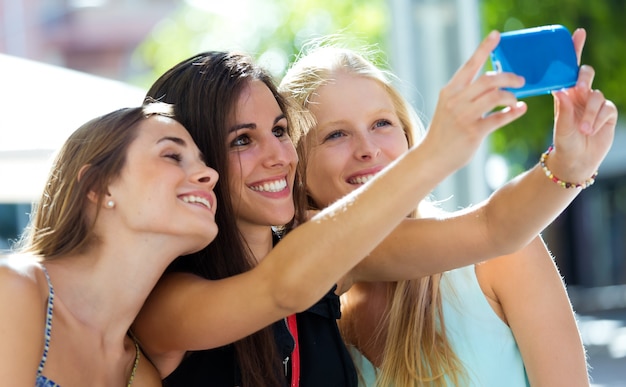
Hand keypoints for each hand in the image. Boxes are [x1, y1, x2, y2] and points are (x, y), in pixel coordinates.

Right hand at [424, 30, 526, 170]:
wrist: (432, 156)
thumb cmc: (445, 131)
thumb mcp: (449, 107)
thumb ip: (467, 94)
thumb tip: (495, 83)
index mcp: (450, 91)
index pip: (470, 65)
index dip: (484, 48)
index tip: (496, 35)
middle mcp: (456, 101)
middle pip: (488, 79)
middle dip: (509, 77)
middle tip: (520, 80)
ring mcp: (464, 116)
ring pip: (495, 96)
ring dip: (511, 96)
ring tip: (515, 100)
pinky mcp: (473, 132)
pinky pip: (499, 118)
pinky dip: (513, 112)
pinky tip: (519, 110)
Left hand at [548, 28, 617, 182]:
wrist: (577, 161)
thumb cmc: (563, 143)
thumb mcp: (561, 128)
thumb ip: (563, 111)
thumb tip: (561, 90)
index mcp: (564, 95)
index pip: (568, 70)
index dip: (574, 51)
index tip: (578, 33)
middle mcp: (579, 96)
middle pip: (585, 74)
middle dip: (584, 77)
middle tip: (580, 88)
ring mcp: (594, 103)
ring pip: (596, 95)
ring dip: (590, 113)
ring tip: (583, 129)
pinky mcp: (607, 112)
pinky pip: (607, 108)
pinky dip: (598, 118)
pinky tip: (592, 130)